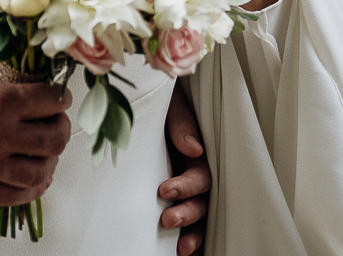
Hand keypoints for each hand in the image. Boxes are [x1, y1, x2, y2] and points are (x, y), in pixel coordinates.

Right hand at [0, 57, 72, 205]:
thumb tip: (9, 77)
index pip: (48, 101)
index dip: (58, 97)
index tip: (58, 97)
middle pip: (52, 139)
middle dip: (61, 128)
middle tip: (57, 122)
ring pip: (38, 171)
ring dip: (50, 161)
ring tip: (48, 153)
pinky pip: (11, 196)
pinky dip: (30, 190)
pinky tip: (34, 181)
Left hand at [159, 82, 209, 254]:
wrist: (139, 102)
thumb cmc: (160, 102)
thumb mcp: (171, 106)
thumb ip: (181, 124)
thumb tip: (194, 149)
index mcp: (197, 155)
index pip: (201, 178)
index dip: (187, 186)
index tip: (164, 190)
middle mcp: (194, 175)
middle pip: (203, 202)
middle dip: (188, 213)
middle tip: (167, 219)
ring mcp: (186, 189)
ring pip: (199, 217)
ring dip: (192, 232)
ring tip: (180, 247)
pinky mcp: (174, 197)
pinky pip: (188, 223)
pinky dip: (189, 238)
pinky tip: (180, 252)